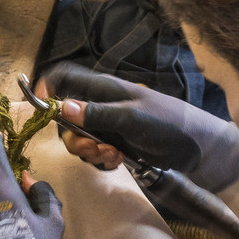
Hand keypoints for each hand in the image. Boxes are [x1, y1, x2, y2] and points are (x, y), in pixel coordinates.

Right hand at [41, 63, 238, 190]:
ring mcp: (108, 125)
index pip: (65, 77)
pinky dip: (101, 160)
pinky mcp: (115, 144)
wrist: (197, 148)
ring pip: (79, 138)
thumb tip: (61, 107)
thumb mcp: (130, 118)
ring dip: (89, 151)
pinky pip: (94, 153)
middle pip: (66, 117)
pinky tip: (118, 162)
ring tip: (112, 156)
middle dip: (74, 136)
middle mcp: (101, 105)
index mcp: (103, 88)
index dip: (48, 88)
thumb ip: (96, 113)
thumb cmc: (167, 123)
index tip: (42, 110)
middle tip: (92, 147)